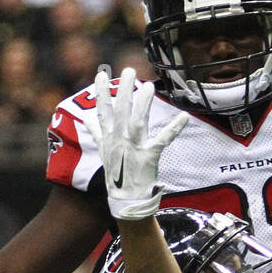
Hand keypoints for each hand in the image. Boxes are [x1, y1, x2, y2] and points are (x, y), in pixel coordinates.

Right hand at [87, 67, 186, 219]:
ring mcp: (134, 149)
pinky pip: (163, 140)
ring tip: (148, 86)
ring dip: (143, 103)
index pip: (103, 111)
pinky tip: (184, 117)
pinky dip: (174, 128)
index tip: (101, 74)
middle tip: (129, 71)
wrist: (126, 201)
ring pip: (138, 122)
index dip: (102, 92)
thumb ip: (97, 133)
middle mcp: (120, 141)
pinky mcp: (149, 157)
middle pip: (121, 111)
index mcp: (109, 138)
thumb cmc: (116, 176)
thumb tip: (87, 119)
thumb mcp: (103, 153)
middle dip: (124, 90)